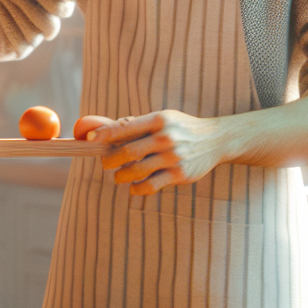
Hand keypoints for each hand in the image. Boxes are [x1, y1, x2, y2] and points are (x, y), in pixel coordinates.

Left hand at [95, 110, 227, 194]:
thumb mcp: (163, 118)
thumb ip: (137, 125)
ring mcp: (173, 157)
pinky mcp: (179, 174)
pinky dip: (137, 189)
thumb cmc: (182, 128)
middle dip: (110, 160)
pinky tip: (134, 187)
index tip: (91, 140)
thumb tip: (107, 129)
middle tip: (106, 164)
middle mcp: (165, 137)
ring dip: (121, 176)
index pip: (125, 128)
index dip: (105, 135)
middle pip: (127, 152)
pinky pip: (150, 186)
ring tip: (120, 176)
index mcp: (159, 120)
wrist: (216, 140)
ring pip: (136, 171)